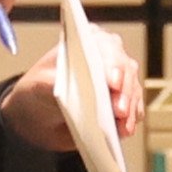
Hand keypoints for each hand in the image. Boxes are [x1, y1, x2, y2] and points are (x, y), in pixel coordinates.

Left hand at [0, 30, 140, 153]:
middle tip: (119, 111)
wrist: (39, 116)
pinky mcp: (123, 102)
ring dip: (130, 109)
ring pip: (132, 91)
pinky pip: (133, 110)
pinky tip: (124, 130)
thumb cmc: (39, 90)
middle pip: (125, 70)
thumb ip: (51, 83)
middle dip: (124, 92)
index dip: (112, 66)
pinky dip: (130, 121)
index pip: (106, 49)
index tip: (112, 83)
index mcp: (89, 41)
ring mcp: (119, 79)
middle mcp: (109, 56)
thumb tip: (66, 89)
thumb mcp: (38, 84)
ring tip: (123, 126)